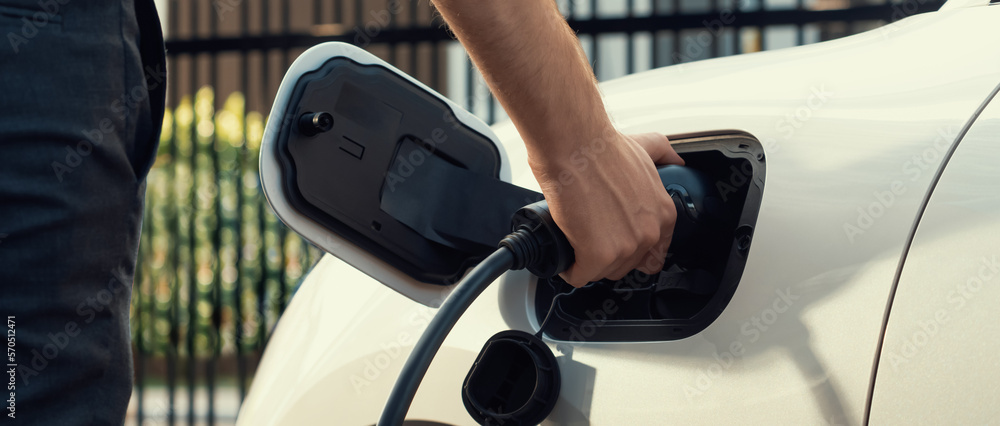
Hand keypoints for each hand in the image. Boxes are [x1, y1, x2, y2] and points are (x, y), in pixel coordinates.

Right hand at [530, 132, 684, 286]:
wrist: (573, 146)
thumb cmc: (600, 148)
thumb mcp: (646, 147)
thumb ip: (665, 155)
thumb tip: (674, 160)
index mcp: (663, 213)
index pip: (653, 254)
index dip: (628, 248)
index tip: (613, 240)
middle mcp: (649, 233)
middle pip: (624, 265)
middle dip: (605, 254)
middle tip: (589, 234)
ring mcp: (625, 247)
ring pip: (601, 271)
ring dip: (585, 261)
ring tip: (575, 239)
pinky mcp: (598, 255)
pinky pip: (579, 276)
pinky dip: (568, 268)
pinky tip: (564, 254)